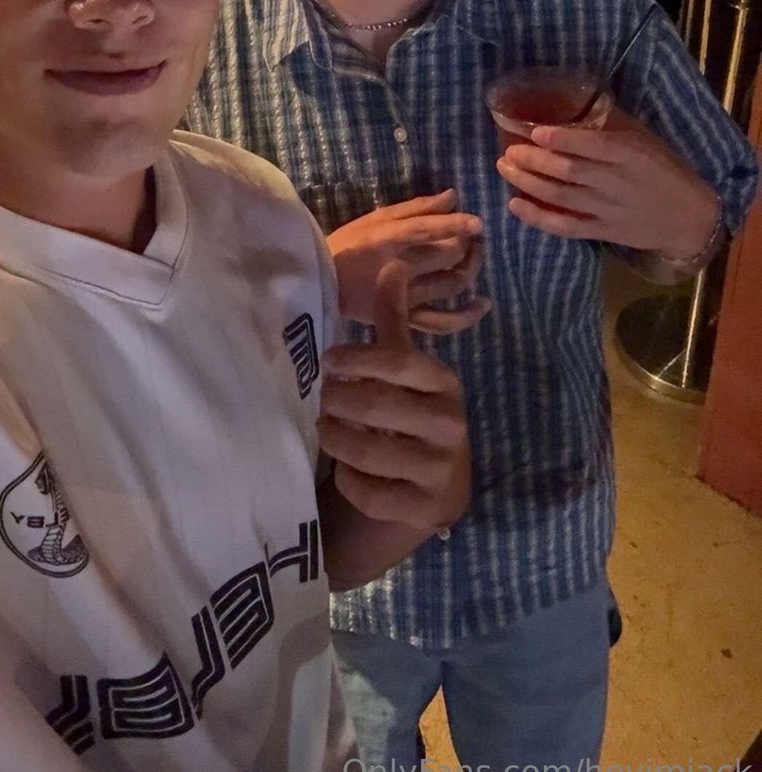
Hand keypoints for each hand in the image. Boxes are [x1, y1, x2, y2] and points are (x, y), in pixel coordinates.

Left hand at [318, 260, 471, 530]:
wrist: (429, 494)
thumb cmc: (409, 418)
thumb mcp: (405, 371)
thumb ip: (394, 321)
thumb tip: (392, 263)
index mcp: (445, 384)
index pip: (397, 361)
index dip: (355, 358)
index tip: (327, 360)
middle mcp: (449, 425)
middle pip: (375, 405)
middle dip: (336, 400)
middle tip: (322, 399)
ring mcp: (439, 470)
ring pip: (367, 451)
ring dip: (336, 438)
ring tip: (327, 429)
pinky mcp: (423, 509)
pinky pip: (369, 491)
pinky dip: (348, 480)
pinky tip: (347, 471)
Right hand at [327, 189, 488, 333]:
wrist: (321, 285)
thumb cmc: (348, 245)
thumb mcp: (375, 218)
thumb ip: (416, 208)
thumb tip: (453, 197)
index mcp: (387, 239)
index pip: (426, 230)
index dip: (456, 225)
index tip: (478, 222)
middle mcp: (399, 268)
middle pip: (449, 256)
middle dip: (468, 243)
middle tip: (471, 236)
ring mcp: (404, 297)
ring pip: (452, 285)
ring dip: (471, 268)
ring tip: (473, 257)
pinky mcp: (406, 319)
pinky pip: (443, 322)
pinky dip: (467, 315)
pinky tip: (482, 303)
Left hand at [497, 110, 718, 256]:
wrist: (687, 217)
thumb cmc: (664, 169)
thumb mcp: (644, 140)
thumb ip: (611, 126)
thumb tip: (573, 103)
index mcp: (629, 155)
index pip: (592, 146)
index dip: (562, 139)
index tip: (535, 132)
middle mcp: (615, 182)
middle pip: (568, 172)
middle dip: (534, 160)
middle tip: (509, 151)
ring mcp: (607, 210)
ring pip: (560, 197)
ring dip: (528, 183)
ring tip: (505, 168)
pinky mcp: (601, 232)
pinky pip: (564, 226)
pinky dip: (538, 218)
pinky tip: (515, 204)